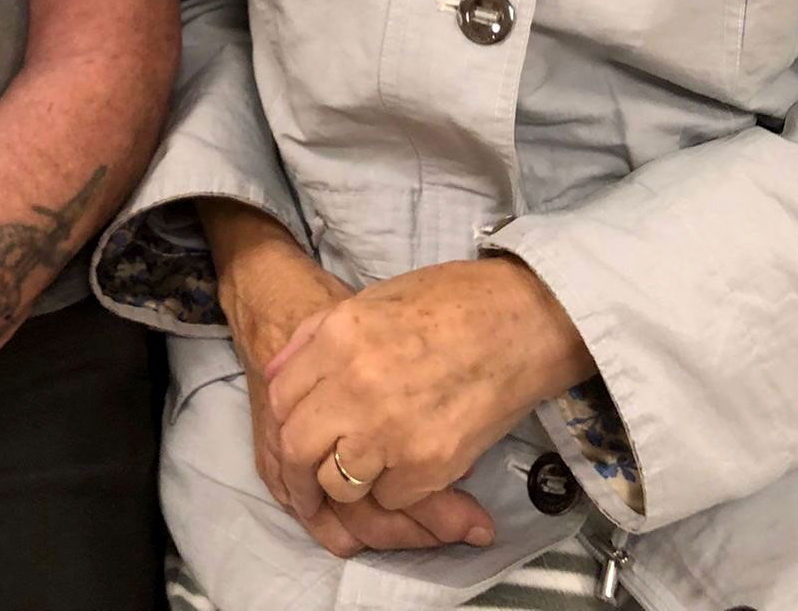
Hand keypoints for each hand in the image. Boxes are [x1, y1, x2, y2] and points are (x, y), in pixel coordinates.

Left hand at [206, 210, 492, 560]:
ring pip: (337, 483)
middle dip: (298, 474)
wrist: (520, 320)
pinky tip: (412, 465)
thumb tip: (277, 371)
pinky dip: (396, 490)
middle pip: (297, 449)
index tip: (291, 438)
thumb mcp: (371, 301)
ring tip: (366, 472)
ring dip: (347, 483)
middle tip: (308, 485)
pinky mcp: (427, 464)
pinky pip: (389, 497)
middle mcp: (354, 384)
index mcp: (338, 337)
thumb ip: (317, 338)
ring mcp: (390, 429)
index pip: (280, 399)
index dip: (282, 424)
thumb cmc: (450, 303)